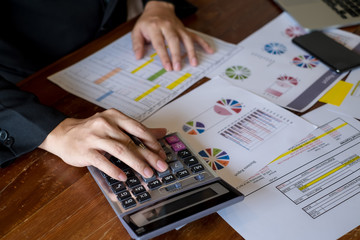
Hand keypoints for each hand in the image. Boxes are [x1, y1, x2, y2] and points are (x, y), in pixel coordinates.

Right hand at [39, 109, 167, 180]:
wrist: (63, 134)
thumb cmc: (93, 130)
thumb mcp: (115, 125)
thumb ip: (138, 129)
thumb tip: (163, 132)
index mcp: (115, 116)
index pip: (138, 128)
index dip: (152, 142)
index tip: (162, 154)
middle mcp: (105, 124)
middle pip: (131, 141)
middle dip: (148, 155)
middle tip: (161, 166)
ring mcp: (94, 137)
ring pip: (119, 150)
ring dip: (136, 163)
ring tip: (147, 173)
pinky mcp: (85, 151)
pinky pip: (102, 161)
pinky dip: (114, 170)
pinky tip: (123, 177)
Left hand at [132, 1, 213, 70]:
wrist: (158, 8)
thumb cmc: (147, 22)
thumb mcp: (137, 31)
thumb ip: (137, 44)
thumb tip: (138, 57)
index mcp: (154, 27)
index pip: (160, 43)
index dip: (164, 56)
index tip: (167, 67)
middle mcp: (167, 26)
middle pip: (174, 41)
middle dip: (177, 55)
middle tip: (178, 67)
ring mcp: (178, 28)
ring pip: (186, 39)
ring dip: (191, 51)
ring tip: (194, 63)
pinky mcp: (184, 29)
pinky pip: (195, 36)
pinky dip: (203, 43)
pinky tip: (210, 50)